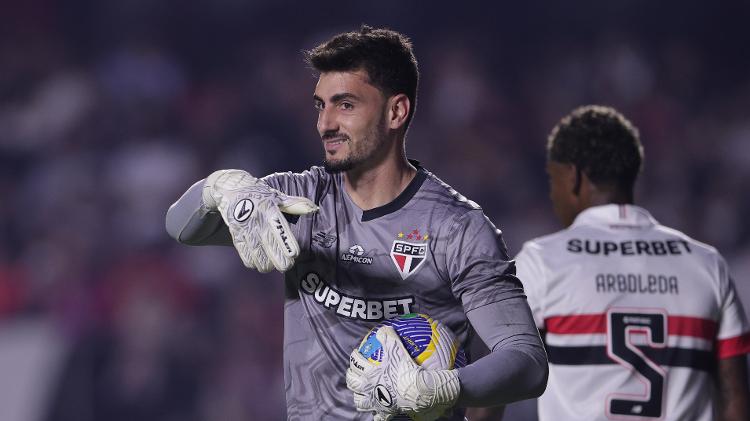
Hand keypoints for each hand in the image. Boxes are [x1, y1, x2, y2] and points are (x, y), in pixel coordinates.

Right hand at [202, 169, 317, 272]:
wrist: (231, 190)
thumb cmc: (260, 195)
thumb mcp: (277, 196)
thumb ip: (295, 205)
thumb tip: (313, 208)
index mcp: (269, 209)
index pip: (279, 228)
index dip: (286, 243)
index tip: (294, 254)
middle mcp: (257, 219)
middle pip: (269, 244)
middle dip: (279, 259)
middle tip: (286, 266)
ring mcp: (245, 228)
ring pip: (256, 253)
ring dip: (265, 263)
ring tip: (272, 266)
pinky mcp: (235, 234)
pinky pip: (243, 253)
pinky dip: (251, 261)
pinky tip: (257, 263)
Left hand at [346, 326, 460, 420]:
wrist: (417, 391)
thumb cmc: (406, 370)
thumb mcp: (397, 349)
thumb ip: (389, 337)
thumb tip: (383, 328)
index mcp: (369, 374)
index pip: (356, 364)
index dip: (354, 357)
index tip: (355, 353)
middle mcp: (369, 389)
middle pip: (353, 384)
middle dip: (351, 377)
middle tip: (353, 372)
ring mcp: (376, 402)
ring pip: (360, 402)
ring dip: (358, 397)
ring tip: (360, 393)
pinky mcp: (385, 412)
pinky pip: (379, 417)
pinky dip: (377, 414)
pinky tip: (378, 413)